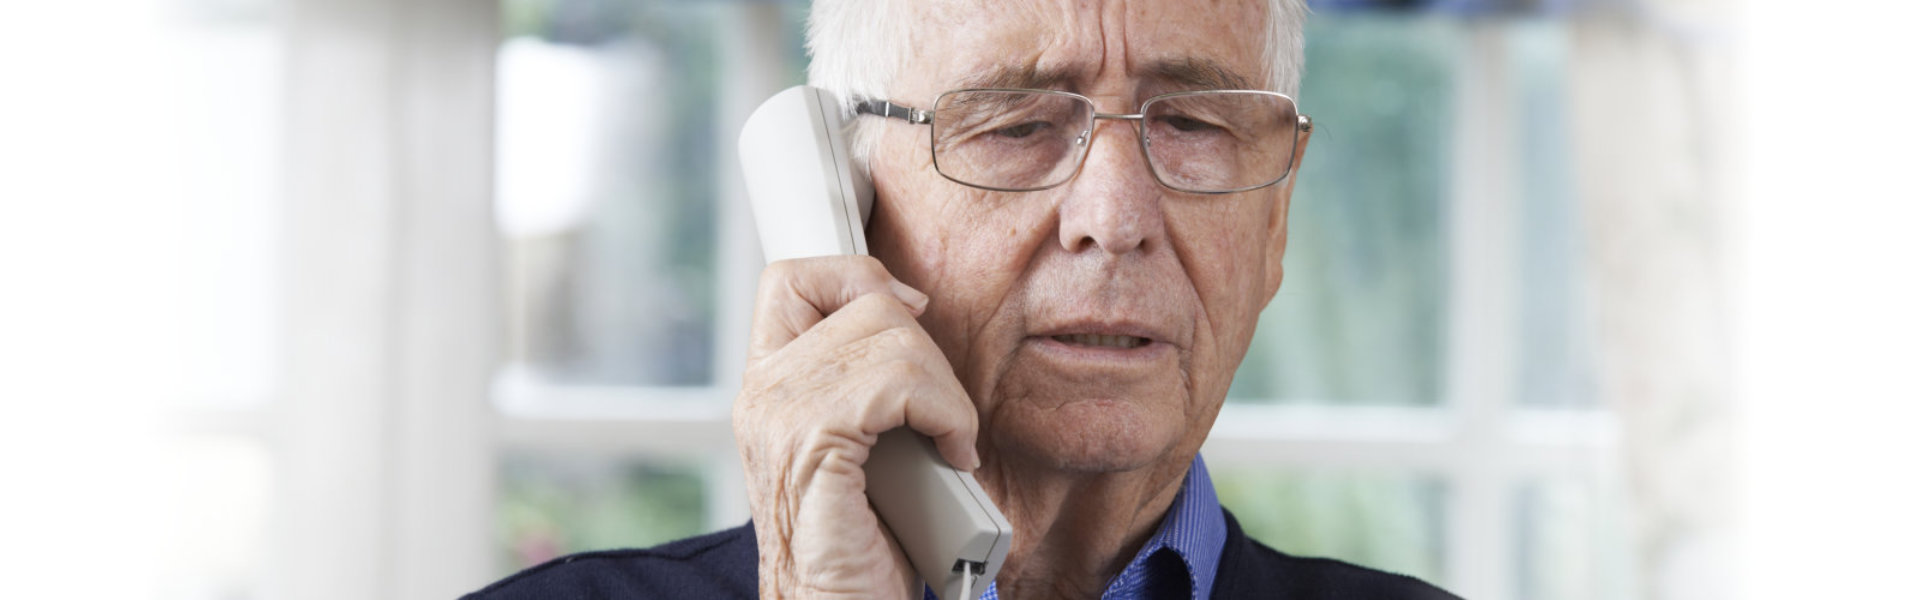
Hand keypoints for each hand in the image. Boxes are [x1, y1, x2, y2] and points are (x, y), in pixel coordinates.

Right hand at [734, 255, 981, 598]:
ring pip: (891, 337)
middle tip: (943, 419)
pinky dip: (948, 415)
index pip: (793, 278)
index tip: (911, 319)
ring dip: (946, 392)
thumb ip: (868, 381)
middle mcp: (762, 392)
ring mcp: (779, 414)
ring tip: (950, 444)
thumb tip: (914, 313)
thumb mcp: (864, 442)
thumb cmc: (865, 544)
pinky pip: (902, 383)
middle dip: (929, 354)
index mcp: (769, 386)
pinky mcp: (811, 442)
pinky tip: (952, 456)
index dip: (859, 277)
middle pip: (866, 301)